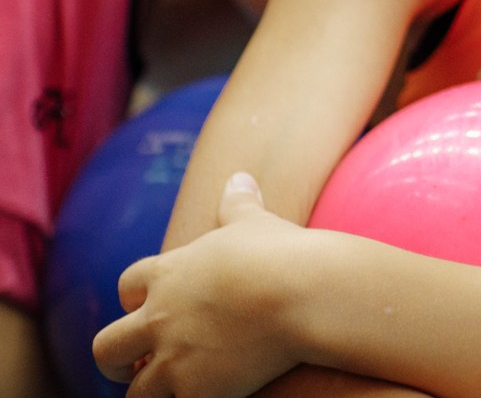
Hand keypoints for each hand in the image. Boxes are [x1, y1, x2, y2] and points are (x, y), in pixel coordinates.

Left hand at [97, 174, 309, 397]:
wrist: (302, 293)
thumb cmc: (280, 253)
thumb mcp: (255, 223)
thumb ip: (238, 203)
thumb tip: (238, 177)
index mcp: (168, 274)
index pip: (127, 287)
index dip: (137, 299)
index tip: (151, 307)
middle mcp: (158, 318)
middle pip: (106, 348)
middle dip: (117, 361)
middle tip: (138, 364)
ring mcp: (173, 358)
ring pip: (134, 392)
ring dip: (149, 391)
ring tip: (172, 390)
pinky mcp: (195, 389)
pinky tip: (211, 396)